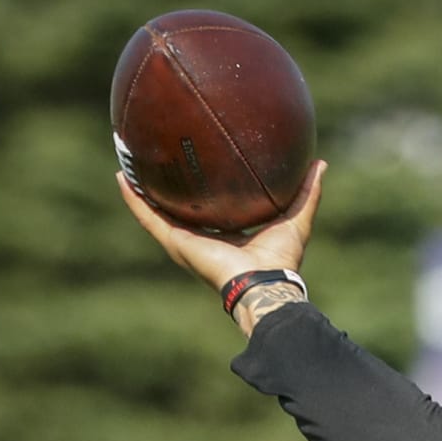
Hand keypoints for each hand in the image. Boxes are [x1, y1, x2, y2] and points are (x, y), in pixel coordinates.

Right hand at [116, 159, 326, 291]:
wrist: (264, 283)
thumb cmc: (282, 259)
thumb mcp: (296, 217)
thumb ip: (306, 192)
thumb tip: (319, 163)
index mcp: (227, 234)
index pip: (210, 207)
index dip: (203, 187)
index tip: (196, 164)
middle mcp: (201, 237)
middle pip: (177, 207)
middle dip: (166, 185)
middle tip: (155, 157)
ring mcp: (185, 241)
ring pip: (155, 210)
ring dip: (140, 188)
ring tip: (127, 161)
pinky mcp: (176, 243)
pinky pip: (148, 217)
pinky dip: (134, 198)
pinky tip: (122, 176)